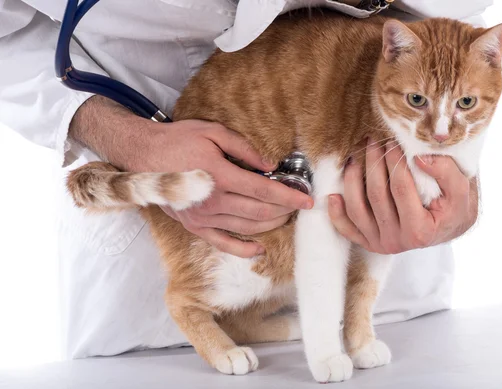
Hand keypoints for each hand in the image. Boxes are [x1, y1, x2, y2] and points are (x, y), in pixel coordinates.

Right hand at [69, 96, 312, 257]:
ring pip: (246, 227)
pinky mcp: (194, 226)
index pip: (264, 190)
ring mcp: (203, 217)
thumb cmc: (178, 139)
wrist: (143, 154)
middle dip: (284, 210)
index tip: (307, 199)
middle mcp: (213, 201)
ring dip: (271, 225)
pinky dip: (242, 249)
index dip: (289, 196)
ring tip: (285, 217)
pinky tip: (259, 249)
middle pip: (260, 211)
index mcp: (220, 176)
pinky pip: (222, 243)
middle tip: (298, 205)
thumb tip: (268, 163)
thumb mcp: (213, 132)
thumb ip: (243, 148)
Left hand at [327, 141, 477, 253]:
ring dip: (352, 180)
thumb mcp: (462, 189)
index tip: (393, 141)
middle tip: (373, 141)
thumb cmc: (455, 207)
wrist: (450, 227)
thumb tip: (419, 158)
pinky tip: (333, 194)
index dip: (394, 161)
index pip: (400, 188)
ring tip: (356, 157)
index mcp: (420, 231)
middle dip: (373, 164)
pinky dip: (337, 213)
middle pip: (376, 195)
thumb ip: (446, 172)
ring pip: (357, 210)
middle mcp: (397, 241)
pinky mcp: (369, 243)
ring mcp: (380, 243)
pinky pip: (347, 229)